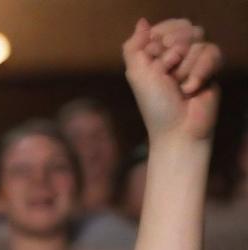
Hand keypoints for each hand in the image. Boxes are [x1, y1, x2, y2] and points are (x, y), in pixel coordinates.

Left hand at [123, 18, 221, 142]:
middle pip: (185, 28)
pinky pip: (212, 52)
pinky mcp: (213, 66)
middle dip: (173, 53)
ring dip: (185, 68)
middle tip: (167, 75)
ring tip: (179, 87)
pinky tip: (192, 89)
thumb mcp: (137, 75)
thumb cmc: (155, 105)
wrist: (177, 129)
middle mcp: (178, 52)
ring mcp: (196, 58)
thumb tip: (143, 22)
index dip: (159, 43)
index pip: (165, 27)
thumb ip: (134, 47)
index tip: (153, 64)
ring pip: (198, 41)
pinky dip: (199, 72)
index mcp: (157, 53)